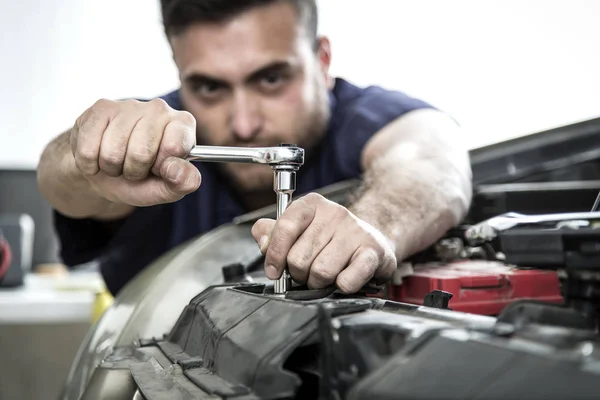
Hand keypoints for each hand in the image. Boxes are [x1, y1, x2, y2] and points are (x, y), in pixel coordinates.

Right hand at [69, 98, 200, 205]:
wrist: (105, 172)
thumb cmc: (142, 179)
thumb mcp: (168, 188)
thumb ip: (184, 182)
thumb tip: (176, 169)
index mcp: (183, 125)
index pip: (174, 147)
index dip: (162, 166)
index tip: (158, 168)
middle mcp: (159, 108)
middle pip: (141, 152)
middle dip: (134, 170)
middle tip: (134, 168)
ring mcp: (129, 105)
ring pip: (113, 151)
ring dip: (111, 167)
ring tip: (117, 162)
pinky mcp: (100, 108)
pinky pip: (88, 148)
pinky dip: (90, 163)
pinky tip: (98, 157)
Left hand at [251, 193, 396, 292]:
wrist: (372, 241)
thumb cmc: (331, 239)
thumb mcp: (300, 230)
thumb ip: (273, 233)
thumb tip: (263, 242)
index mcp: (312, 204)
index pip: (285, 228)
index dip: (275, 255)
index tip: (274, 271)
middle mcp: (335, 213)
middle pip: (299, 257)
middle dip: (299, 274)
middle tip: (307, 273)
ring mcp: (355, 231)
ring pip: (321, 272)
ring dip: (319, 283)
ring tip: (326, 277)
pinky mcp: (373, 251)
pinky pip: (347, 280)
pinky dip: (342, 287)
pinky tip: (343, 281)